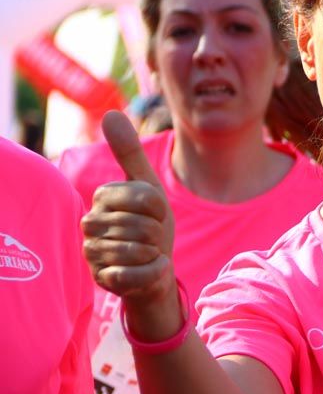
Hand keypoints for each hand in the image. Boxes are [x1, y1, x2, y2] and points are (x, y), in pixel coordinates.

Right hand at [82, 111, 175, 306]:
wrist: (155, 268)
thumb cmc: (151, 226)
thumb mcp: (148, 188)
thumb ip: (130, 154)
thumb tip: (110, 114)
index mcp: (102, 197)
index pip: (145, 197)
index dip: (160, 208)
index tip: (155, 215)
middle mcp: (90, 223)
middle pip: (144, 226)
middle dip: (158, 234)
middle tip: (151, 238)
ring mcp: (93, 252)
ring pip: (141, 249)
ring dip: (156, 253)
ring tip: (148, 253)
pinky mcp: (102, 279)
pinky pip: (139, 274)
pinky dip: (155, 272)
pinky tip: (150, 269)